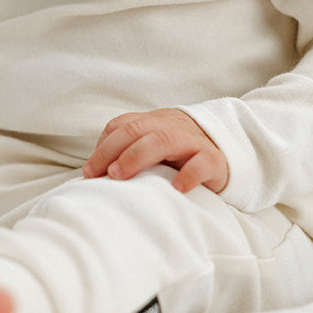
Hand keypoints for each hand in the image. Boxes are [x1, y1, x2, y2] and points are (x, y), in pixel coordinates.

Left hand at [82, 108, 227, 193]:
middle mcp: (168, 127)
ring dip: (138, 155)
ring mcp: (191, 142)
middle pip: (136, 129)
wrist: (224, 151)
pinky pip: (202, 162)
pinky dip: (189, 174)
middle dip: (114, 150)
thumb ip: (127, 154)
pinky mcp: (213, 160)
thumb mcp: (151, 149)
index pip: (121, 126)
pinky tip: (177, 188)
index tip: (89, 173)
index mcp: (150, 124)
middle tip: (102, 174)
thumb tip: (93, 177)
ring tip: (121, 176)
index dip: (103, 147)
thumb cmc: (177, 156)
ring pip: (163, 139)